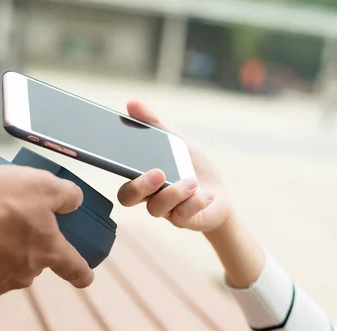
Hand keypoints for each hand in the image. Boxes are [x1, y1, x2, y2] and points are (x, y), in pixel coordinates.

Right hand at [0, 165, 93, 295]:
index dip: (82, 273)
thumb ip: (66, 194)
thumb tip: (75, 200)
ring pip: (2, 267)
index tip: (85, 278)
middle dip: (25, 244)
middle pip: (33, 262)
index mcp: (47, 251)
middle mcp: (24, 273)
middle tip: (9, 219)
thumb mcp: (42, 184)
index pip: (74, 268)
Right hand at [117, 101, 232, 231]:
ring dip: (174, 193)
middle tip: (158, 172)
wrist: (220, 196)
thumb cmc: (193, 170)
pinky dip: (196, 202)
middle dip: (140, 185)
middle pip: (128, 197)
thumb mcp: (177, 143)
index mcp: (143, 179)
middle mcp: (150, 197)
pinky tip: (207, 194)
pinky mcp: (186, 220)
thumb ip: (155, 126)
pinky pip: (184, 215)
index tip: (122, 156)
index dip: (115, 169)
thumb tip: (131, 103)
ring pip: (156, 208)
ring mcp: (167, 211)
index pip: (121, 177)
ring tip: (191, 181)